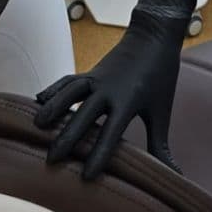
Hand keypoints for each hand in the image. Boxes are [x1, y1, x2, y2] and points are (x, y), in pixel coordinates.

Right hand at [34, 0, 196, 182]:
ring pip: (70, 93)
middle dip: (68, 137)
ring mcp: (96, 78)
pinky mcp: (89, 72)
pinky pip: (68, 81)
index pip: (111, 132)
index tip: (86, 176)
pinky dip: (53, 90)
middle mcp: (109, 89)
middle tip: (51, 160)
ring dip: (53, 109)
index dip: (99, 154)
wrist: (154, 35)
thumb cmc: (160, 76)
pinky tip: (37, 101)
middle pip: (85, 115)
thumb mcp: (162, 111)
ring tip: (36, 127)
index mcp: (129, 101)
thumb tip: (175, 176)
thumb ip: (161, 146)